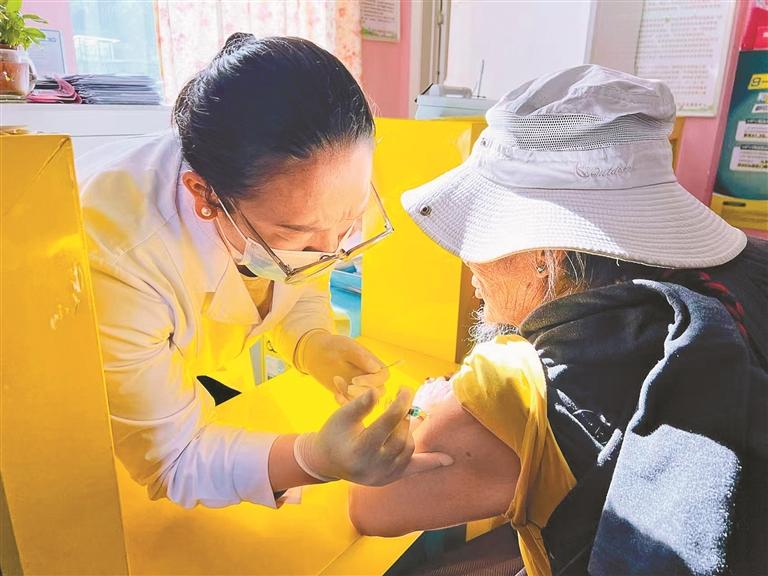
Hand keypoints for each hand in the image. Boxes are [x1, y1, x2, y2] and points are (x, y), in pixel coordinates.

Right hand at [294, 388, 453, 485]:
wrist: (327, 461)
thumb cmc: (333, 434)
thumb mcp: (341, 416)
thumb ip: (360, 405)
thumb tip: (379, 391)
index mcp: (359, 451)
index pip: (387, 424)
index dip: (399, 404)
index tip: (405, 388)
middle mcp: (374, 468)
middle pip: (400, 438)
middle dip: (404, 416)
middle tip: (403, 400)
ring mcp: (384, 476)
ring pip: (408, 449)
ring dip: (408, 430)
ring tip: (400, 418)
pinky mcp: (391, 478)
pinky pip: (415, 470)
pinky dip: (431, 463)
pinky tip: (449, 459)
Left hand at [300, 331, 388, 403]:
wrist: (316, 354)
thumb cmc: (333, 347)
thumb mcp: (346, 347)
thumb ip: (360, 356)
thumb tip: (376, 368)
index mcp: (374, 363)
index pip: (383, 376)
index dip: (372, 381)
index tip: (354, 380)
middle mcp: (371, 377)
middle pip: (378, 391)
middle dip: (363, 392)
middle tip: (347, 388)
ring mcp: (361, 387)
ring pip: (366, 400)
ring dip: (353, 398)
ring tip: (337, 389)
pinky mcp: (350, 395)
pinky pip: (353, 404)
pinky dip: (346, 403)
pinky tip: (336, 396)